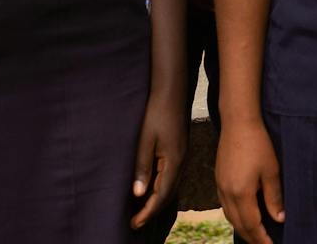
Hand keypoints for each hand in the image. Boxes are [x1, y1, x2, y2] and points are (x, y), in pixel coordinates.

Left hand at [129, 86, 187, 228]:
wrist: (171, 91)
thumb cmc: (156, 113)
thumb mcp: (145, 140)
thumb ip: (142, 167)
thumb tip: (138, 194)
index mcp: (173, 162)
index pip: (160, 196)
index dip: (147, 212)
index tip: (134, 225)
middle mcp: (180, 162)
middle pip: (167, 195)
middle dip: (152, 211)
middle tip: (135, 223)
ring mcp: (181, 156)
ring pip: (170, 186)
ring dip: (156, 200)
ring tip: (141, 211)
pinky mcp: (179, 151)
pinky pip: (171, 177)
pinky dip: (160, 188)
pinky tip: (151, 188)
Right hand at [216, 118, 285, 243]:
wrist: (238, 122)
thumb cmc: (258, 144)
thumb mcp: (271, 171)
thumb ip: (274, 197)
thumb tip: (279, 219)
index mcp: (241, 194)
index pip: (252, 226)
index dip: (262, 239)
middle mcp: (227, 194)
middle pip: (239, 225)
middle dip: (252, 238)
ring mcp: (220, 186)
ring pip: (230, 217)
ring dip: (243, 229)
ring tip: (256, 235)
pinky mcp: (219, 179)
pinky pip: (225, 206)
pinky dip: (235, 216)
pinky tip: (243, 215)